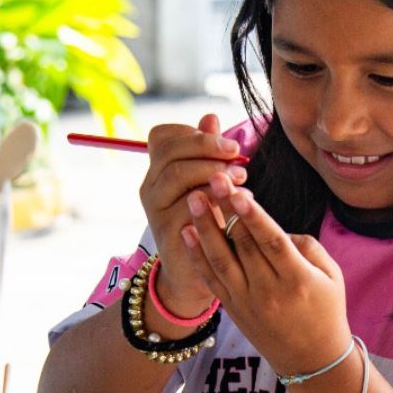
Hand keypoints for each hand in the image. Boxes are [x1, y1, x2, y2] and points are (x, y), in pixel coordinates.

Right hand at [139, 113, 248, 318]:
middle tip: (238, 155)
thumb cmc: (209, 224)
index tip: (228, 144)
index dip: (195, 134)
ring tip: (241, 178)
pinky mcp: (168, 234)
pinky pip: (189, 208)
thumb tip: (210, 117)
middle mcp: (151, 187)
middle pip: (171, 152)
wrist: (197, 275)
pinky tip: (238, 205)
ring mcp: (155, 211)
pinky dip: (216, 201)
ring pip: (178, 175)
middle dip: (208, 148)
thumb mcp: (211, 185)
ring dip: (212, 172)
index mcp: (159, 170)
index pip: (164, 136)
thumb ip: (209, 153)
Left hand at [180, 176, 351, 378]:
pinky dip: (197, 256)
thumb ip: (307, 246)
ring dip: (203, 228)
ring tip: (193, 199)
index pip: (272, 242)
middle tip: (211, 178)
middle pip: (242, 244)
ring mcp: (247, 302)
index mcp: (298, 280)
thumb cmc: (327, 310)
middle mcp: (269, 291)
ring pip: (220, 260)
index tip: (239, 191)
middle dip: (225, 209)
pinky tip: (186, 233)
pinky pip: (211, 279)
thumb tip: (275, 227)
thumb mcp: (332, 276)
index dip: (253, 216)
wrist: (311, 360)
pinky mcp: (232, 310)